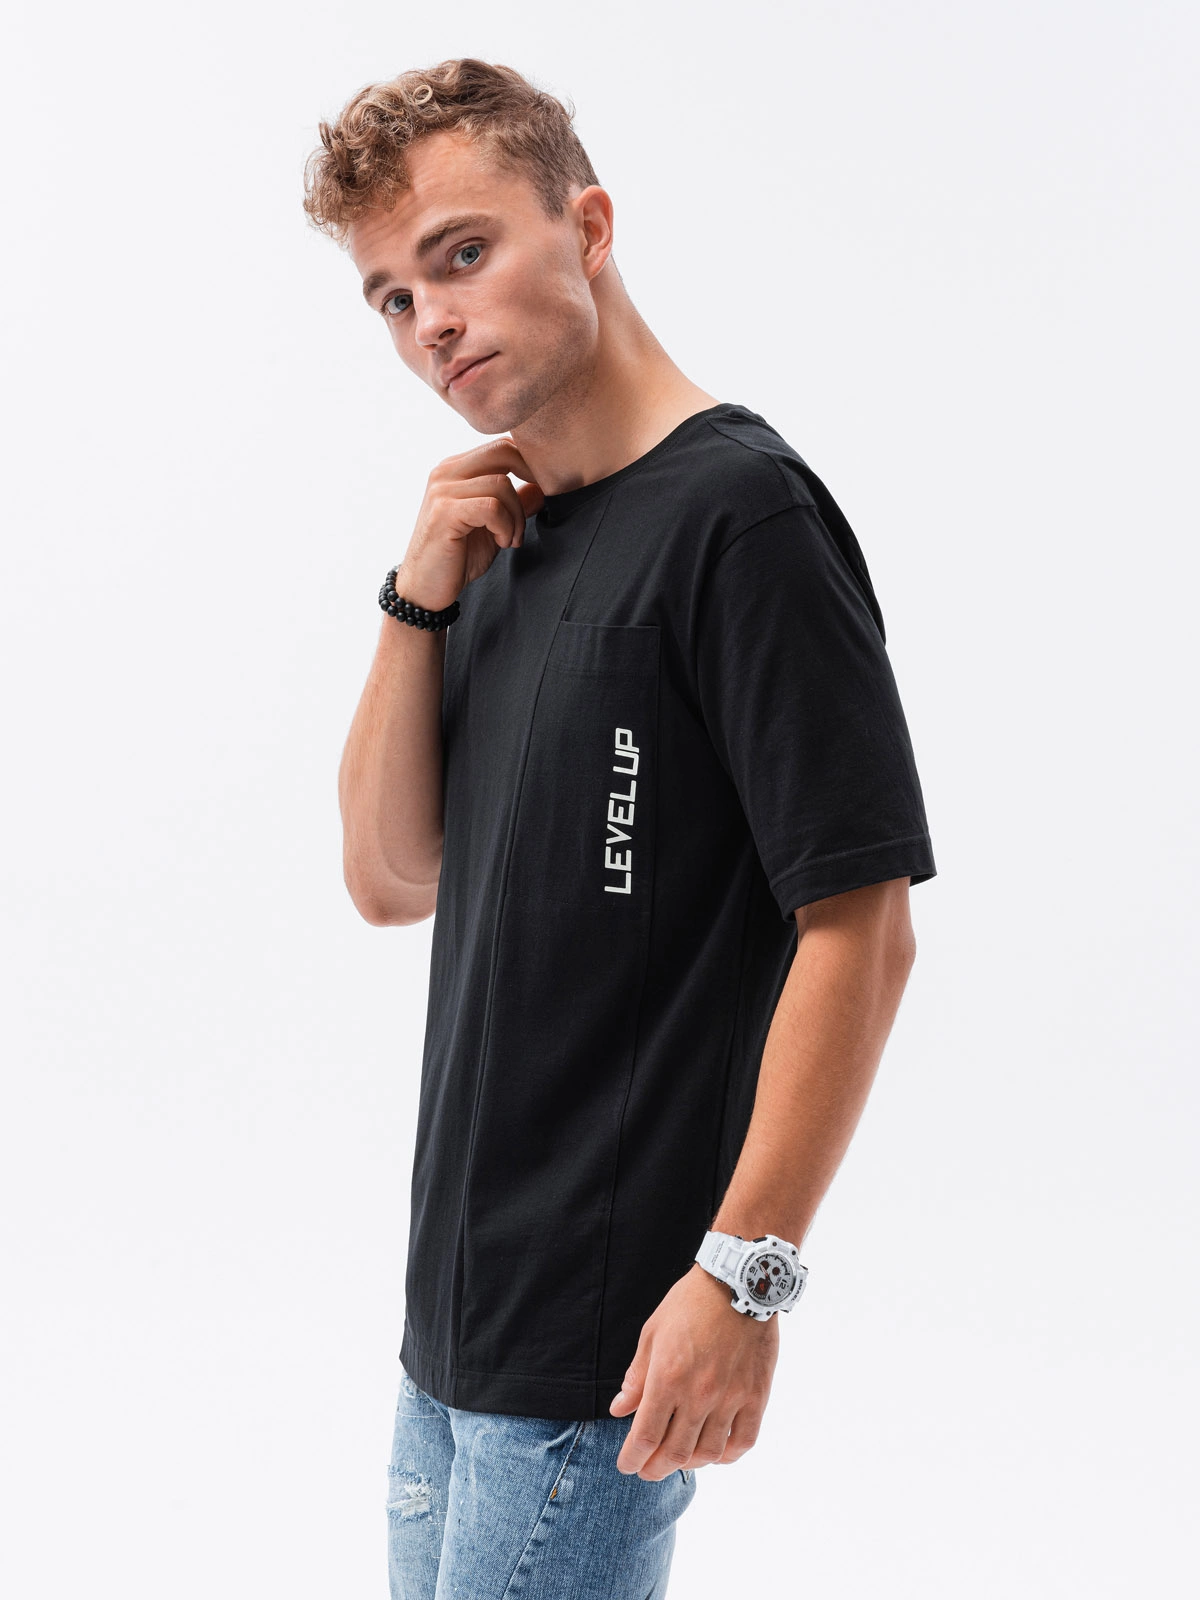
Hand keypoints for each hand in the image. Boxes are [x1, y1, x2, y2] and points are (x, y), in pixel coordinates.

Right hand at [396, 436, 544, 611]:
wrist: (425, 589)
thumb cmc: (457, 557)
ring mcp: (442, 490)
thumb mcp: (495, 526)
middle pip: (503, 451)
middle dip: (529, 482)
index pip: (502, 446)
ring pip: (501, 484)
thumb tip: (543, 487)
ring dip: (516, 516)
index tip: (542, 495)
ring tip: (510, 539)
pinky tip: (501, 543)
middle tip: (530, 514)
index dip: (530, 466)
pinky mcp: (444, 513)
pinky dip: (505, 526)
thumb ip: (516, 503)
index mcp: (457, 469)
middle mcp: (446, 472)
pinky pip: (491, 507)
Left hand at [609, 1263, 778, 1479]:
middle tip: (646, 1469)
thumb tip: (620, 1409)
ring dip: (689, 1464)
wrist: (739, 1282)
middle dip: (654, 1468)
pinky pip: (743, 1441)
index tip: (626, 1464)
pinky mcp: (756, 1396)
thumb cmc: (690, 1303)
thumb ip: (637, 1376)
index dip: (632, 1458)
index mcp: (668, 1378)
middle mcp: (700, 1395)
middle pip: (675, 1453)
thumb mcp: (653, 1333)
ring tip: (678, 1459)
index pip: (646, 1436)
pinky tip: (715, 1452)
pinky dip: (727, 1455)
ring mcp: (731, 1398)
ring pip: (708, 1454)